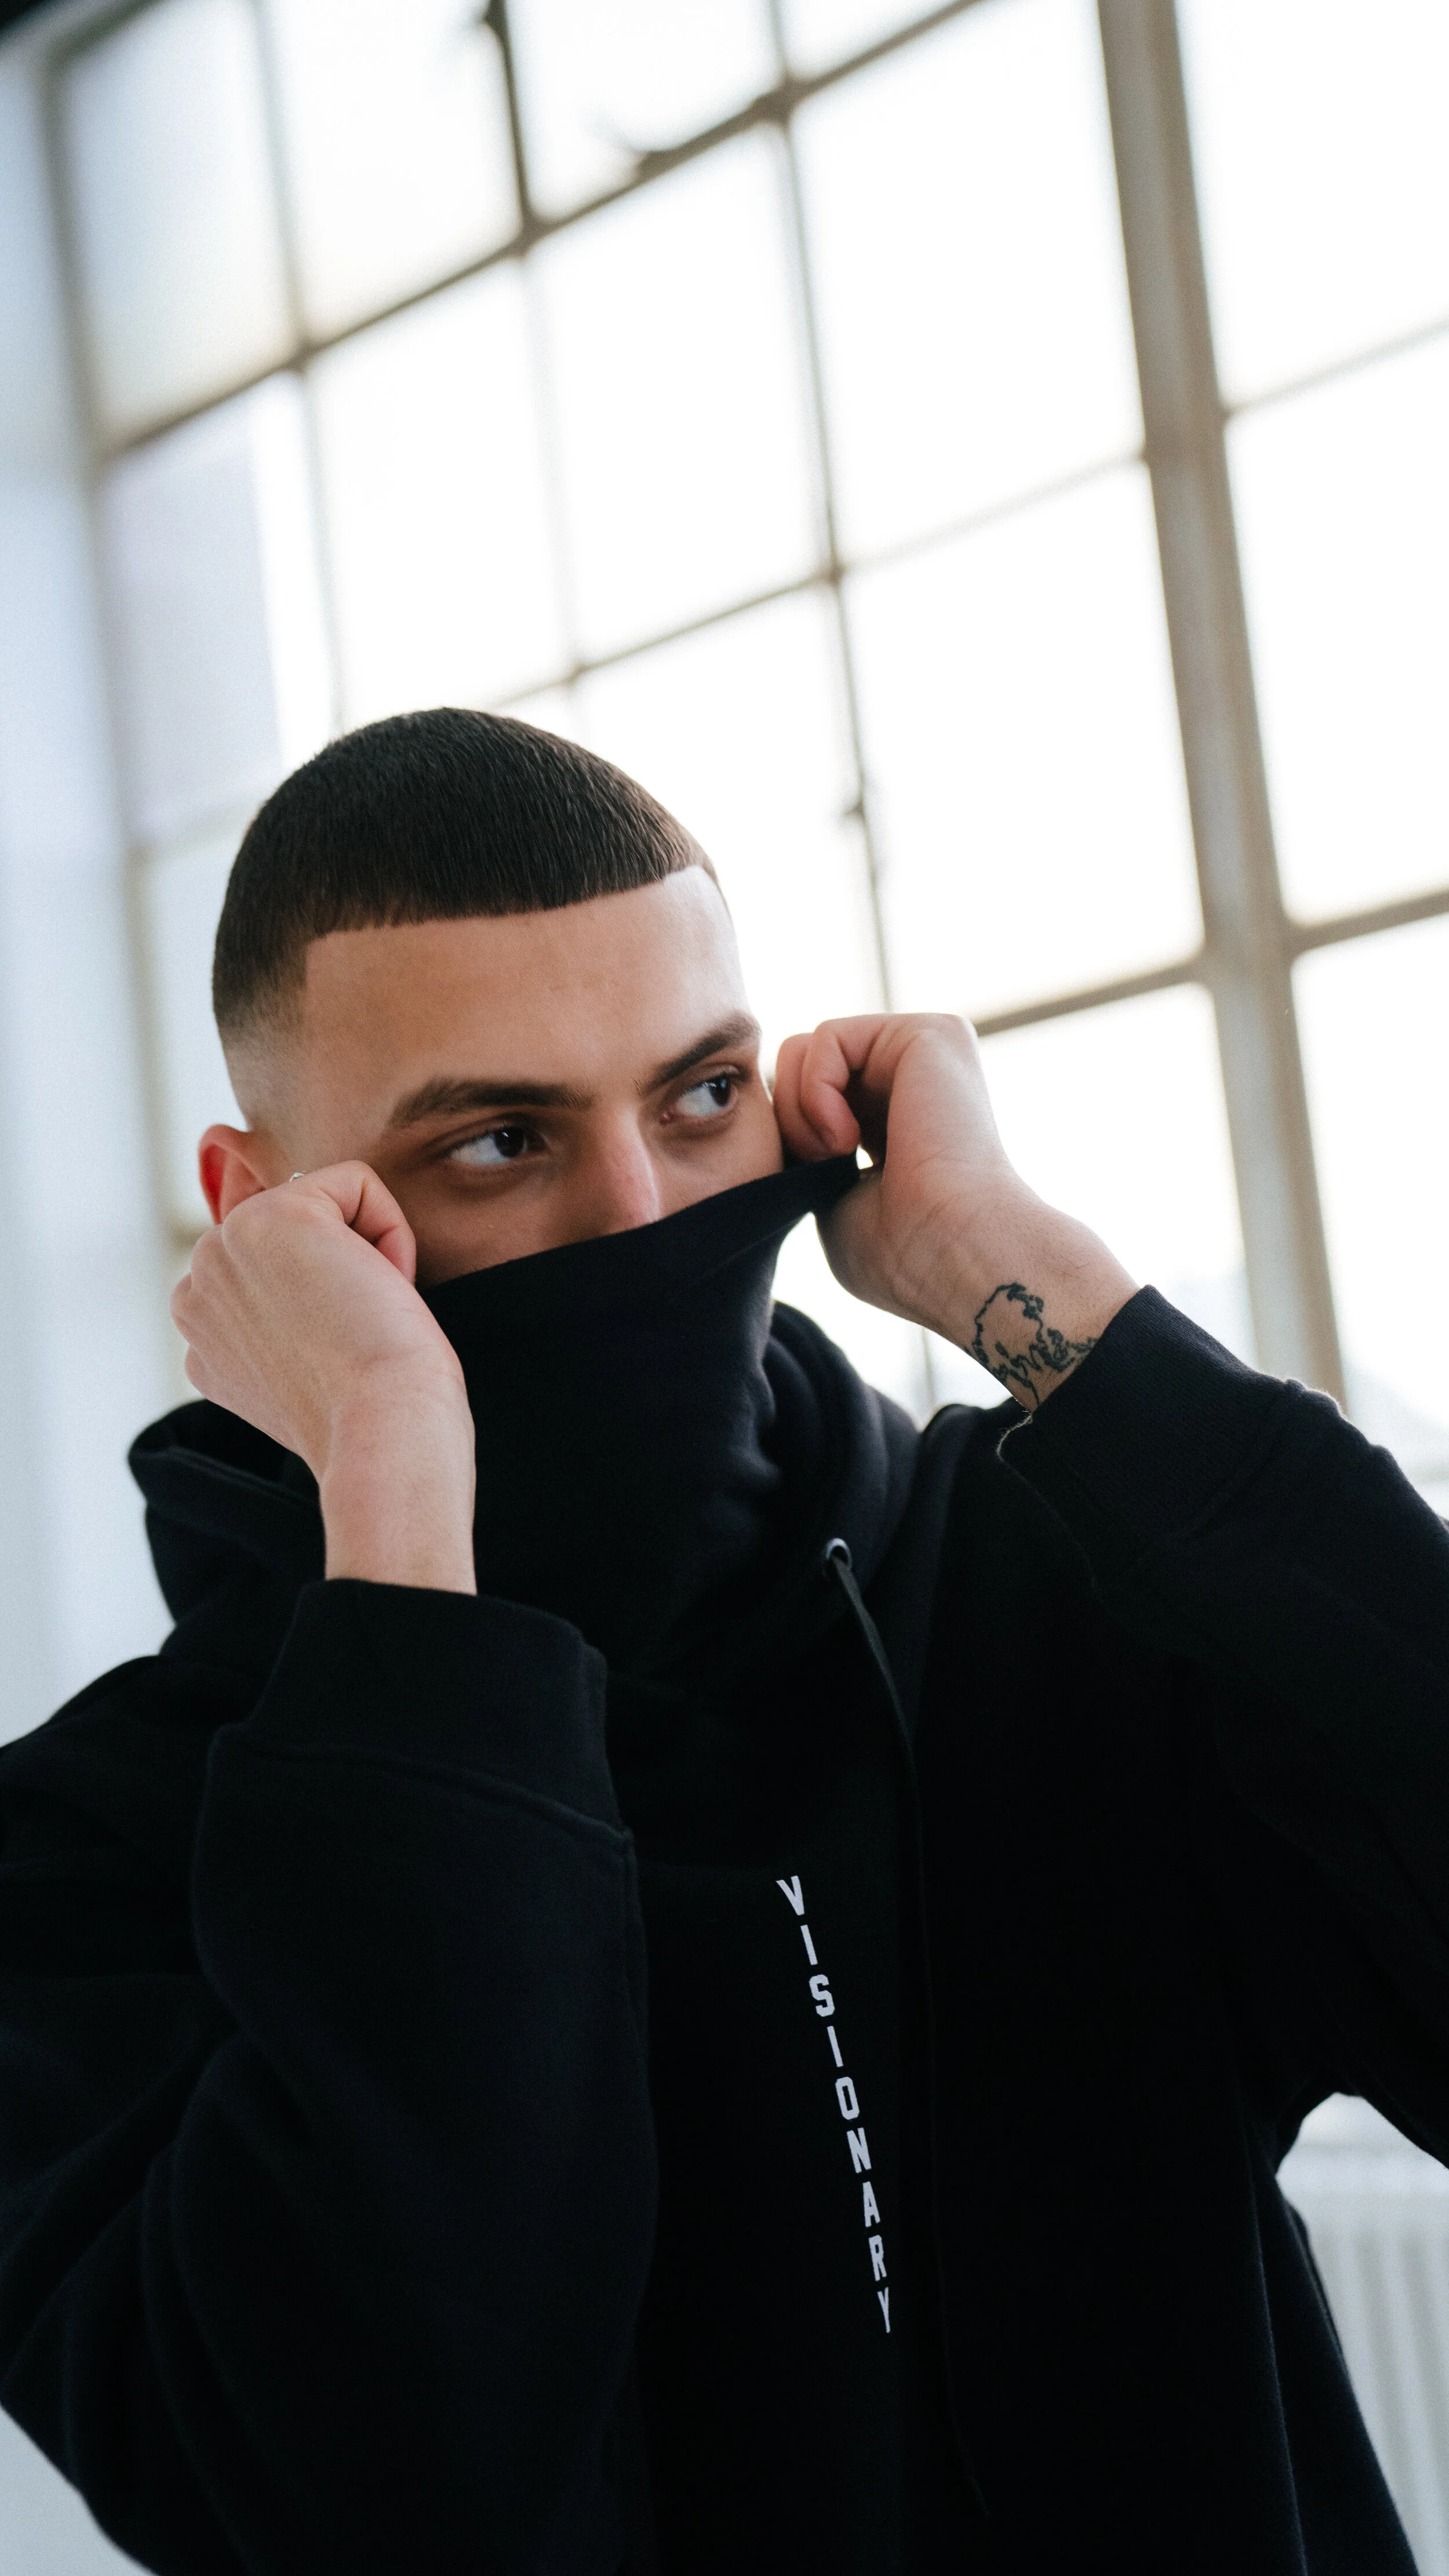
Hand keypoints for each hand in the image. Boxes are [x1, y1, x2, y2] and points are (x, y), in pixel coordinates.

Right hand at [172, 1165, 476, 1589]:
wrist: (383, 1429)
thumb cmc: (370, 1414)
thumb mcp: (305, 1366)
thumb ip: (283, 1317)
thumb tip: (299, 1269)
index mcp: (203, 1334)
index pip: (280, 1274)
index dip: (333, 1307)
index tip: (338, 1361)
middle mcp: (197, 1291)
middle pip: (301, 1235)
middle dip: (344, 1272)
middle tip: (355, 1338)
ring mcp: (223, 1249)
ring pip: (326, 1206)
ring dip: (366, 1251)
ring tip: (362, 1317)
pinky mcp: (272, 1215)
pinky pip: (356, 1183)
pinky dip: (391, 1229)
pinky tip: (378, 1288)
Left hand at [772, 1015, 1136, 1407]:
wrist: (955, 1251)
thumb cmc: (902, 1251)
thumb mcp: (835, 1200)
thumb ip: (811, 1153)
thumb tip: (787, 1125)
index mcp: (895, 1118)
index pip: (808, 1098)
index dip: (791, 1140)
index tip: (817, 1184)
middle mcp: (915, 1077)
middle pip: (799, 1065)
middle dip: (789, 1121)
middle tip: (822, 1165)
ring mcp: (926, 1050)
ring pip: (804, 1048)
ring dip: (798, 1109)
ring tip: (836, 1153)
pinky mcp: (929, 1033)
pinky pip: (826, 1037)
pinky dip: (815, 1090)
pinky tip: (848, 1137)